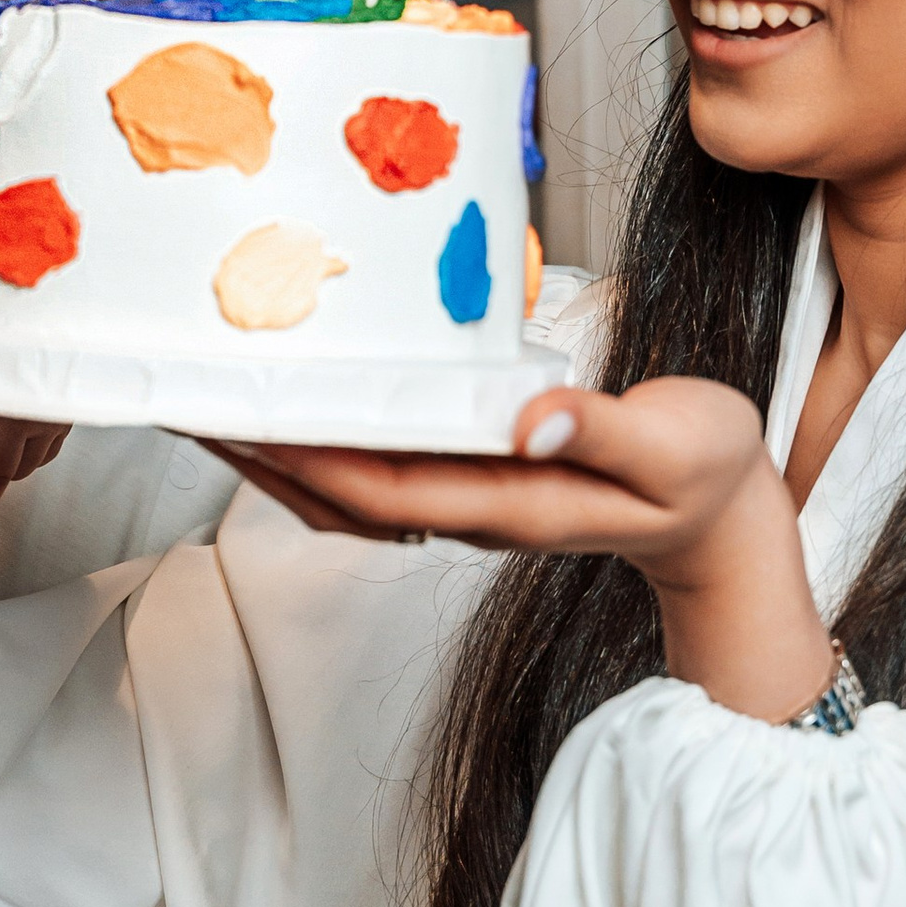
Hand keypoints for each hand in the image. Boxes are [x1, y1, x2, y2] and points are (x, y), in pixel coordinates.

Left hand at [0, 406, 70, 535]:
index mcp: (12, 415)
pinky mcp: (69, 402)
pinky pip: (48, 436)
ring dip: (8, 448)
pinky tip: (8, 409)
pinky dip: (27, 433)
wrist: (4, 292)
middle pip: (11, 471)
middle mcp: (45, 412)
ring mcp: (62, 407)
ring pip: (34, 457)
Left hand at [225, 380, 835, 721]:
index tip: (236, 417)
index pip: (376, 488)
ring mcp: (466, 500)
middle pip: (333, 495)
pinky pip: (374, 466)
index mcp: (507, 503)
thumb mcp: (675, 445)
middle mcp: (470, 510)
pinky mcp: (471, 478)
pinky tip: (298, 400)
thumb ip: (606, 430)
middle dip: (257, 452)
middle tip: (184, 393)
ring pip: (343, 488)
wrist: (721, 513)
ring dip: (274, 451)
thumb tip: (532, 417)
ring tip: (213, 395)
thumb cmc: (703, 473)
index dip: (299, 457)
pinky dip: (321, 439)